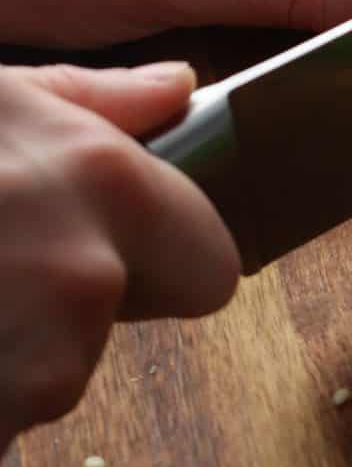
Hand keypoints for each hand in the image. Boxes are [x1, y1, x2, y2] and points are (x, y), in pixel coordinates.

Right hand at [0, 60, 238, 456]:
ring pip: (45, 381)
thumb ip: (100, 98)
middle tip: (0, 269)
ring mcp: (33, 366)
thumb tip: (179, 85)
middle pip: (119, 328)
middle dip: (74, 317)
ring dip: (5, 356)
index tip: (116, 248)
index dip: (167, 262)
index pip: (214, 266)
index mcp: (104, 185)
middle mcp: (86, 278)